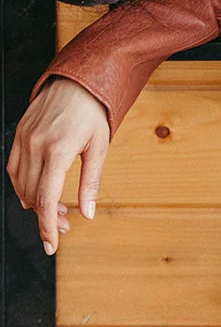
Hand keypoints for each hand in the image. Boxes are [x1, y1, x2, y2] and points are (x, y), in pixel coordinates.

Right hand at [6, 77, 109, 254]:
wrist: (78, 80)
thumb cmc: (94, 111)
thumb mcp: (100, 146)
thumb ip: (91, 182)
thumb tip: (88, 214)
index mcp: (59, 149)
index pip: (47, 199)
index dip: (47, 227)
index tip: (51, 246)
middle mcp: (36, 145)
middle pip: (34, 196)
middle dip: (47, 217)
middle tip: (65, 225)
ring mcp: (24, 139)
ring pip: (21, 185)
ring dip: (35, 204)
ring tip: (55, 211)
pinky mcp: (18, 134)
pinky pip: (14, 169)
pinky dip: (23, 186)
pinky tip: (35, 194)